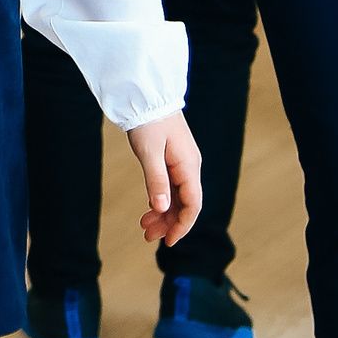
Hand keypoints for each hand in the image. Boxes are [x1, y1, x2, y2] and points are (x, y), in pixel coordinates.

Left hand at [124, 112, 202, 245]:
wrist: (147, 96)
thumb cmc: (148, 120)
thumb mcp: (149, 151)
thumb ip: (156, 180)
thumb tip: (163, 208)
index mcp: (188, 166)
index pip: (193, 204)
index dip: (182, 226)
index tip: (168, 242)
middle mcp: (189, 167)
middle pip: (185, 204)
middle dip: (169, 223)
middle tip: (147, 236)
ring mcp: (182, 164)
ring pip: (178, 198)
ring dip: (164, 214)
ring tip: (144, 226)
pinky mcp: (172, 160)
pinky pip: (171, 188)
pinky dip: (161, 201)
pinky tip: (150, 209)